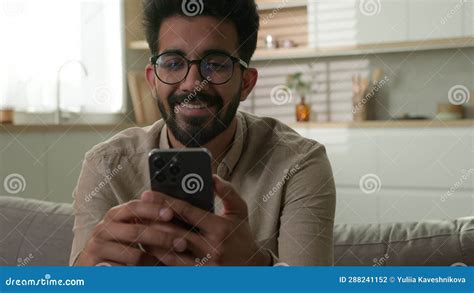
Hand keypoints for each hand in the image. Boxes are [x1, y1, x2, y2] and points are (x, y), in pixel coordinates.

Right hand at [74, 198, 193, 265]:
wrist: (92, 267)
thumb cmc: (117, 246)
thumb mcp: (131, 229)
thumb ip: (145, 220)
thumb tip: (171, 210)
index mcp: (115, 215)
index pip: (134, 207)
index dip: (152, 209)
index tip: (170, 213)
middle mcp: (103, 228)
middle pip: (136, 231)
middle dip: (162, 238)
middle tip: (182, 243)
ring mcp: (96, 248)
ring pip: (133, 255)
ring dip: (155, 261)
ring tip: (171, 264)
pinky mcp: (94, 267)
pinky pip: (123, 271)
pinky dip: (140, 274)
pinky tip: (151, 274)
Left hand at [141, 175, 270, 265]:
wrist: (252, 269)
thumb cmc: (242, 237)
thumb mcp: (240, 211)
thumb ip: (227, 192)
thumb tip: (212, 176)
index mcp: (220, 228)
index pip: (187, 212)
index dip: (166, 201)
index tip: (148, 194)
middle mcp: (211, 248)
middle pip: (174, 232)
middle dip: (153, 220)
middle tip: (137, 210)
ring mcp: (203, 265)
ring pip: (169, 252)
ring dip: (152, 240)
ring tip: (139, 228)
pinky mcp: (197, 276)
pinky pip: (172, 267)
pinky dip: (159, 257)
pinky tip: (149, 247)